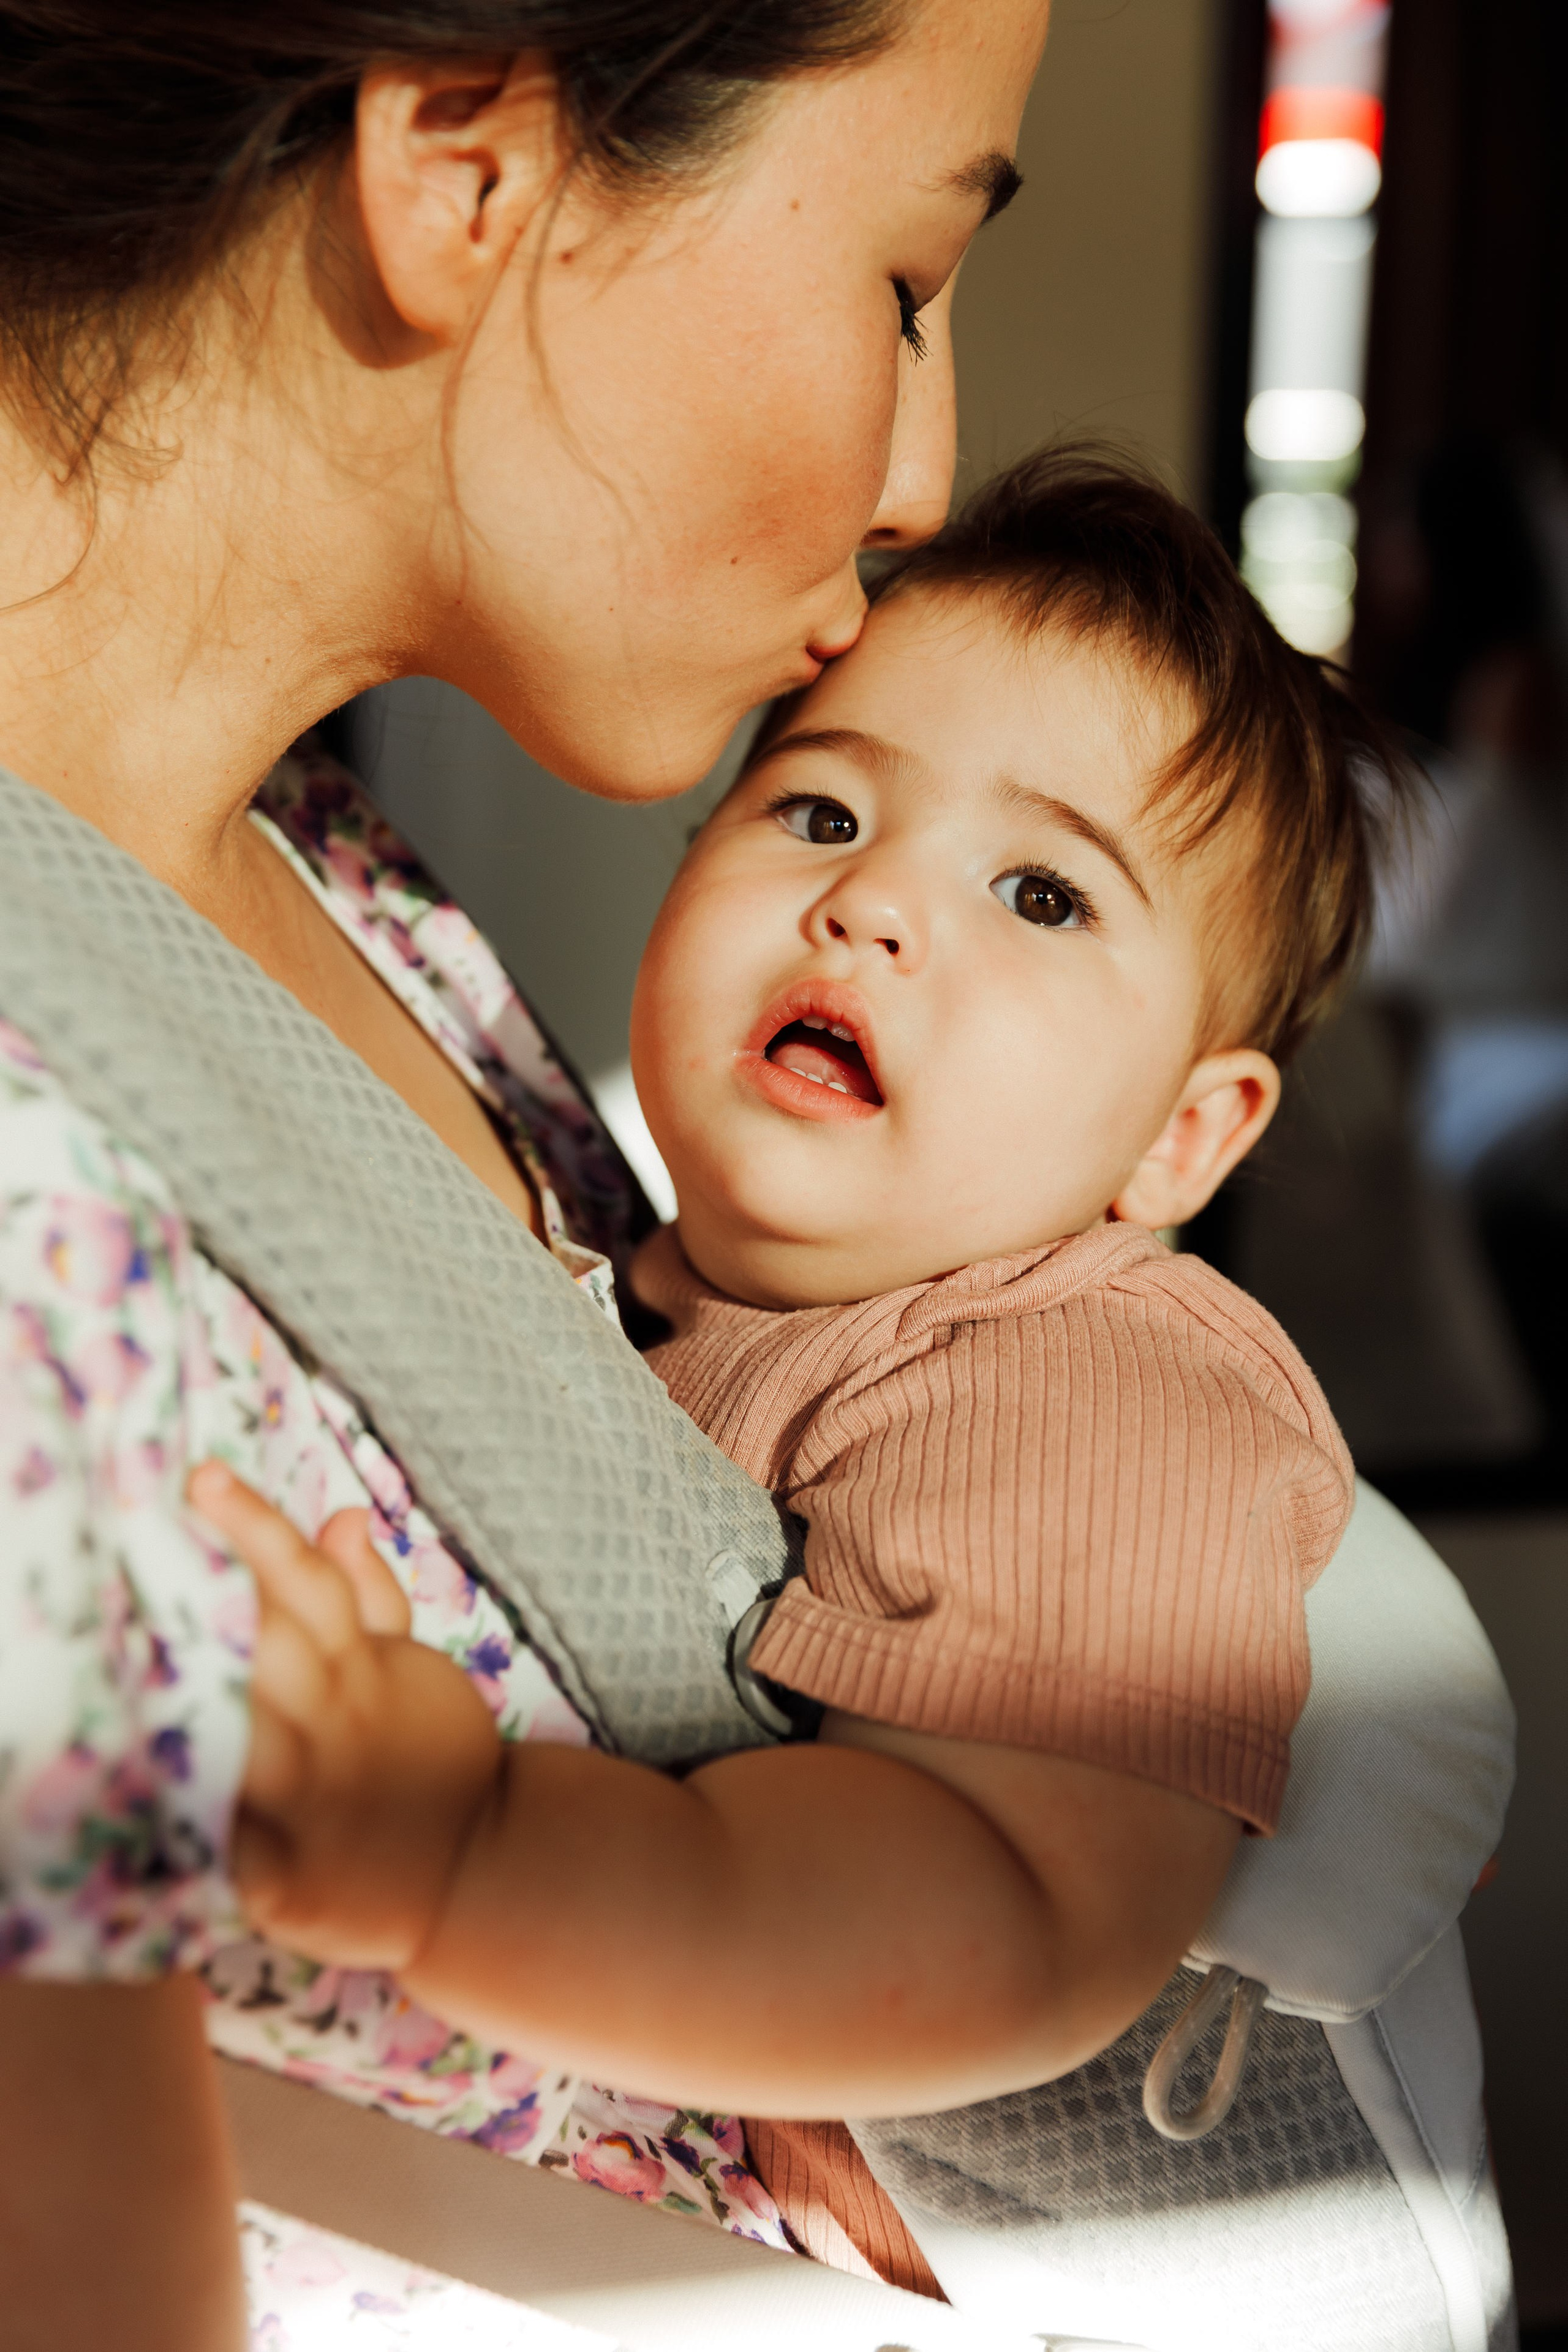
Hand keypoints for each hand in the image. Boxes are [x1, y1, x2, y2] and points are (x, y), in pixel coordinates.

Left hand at [187, 1461, 500, 1970]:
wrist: (472, 1865)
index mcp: (357, 1673)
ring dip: (207, 1700)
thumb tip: (342, 1516)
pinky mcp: (282, 1881)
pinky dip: (207, 1834)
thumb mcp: (404, 1667)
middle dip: (227, 1597)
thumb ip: (368, 1594)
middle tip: (166, 1527)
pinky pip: (237, 1856)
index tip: (204, 1479)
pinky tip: (155, 1812)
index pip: (308, 1584)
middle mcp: (328, 1727)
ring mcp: (307, 1801)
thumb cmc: (421, 1752)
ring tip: (148, 1641)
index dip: (258, 1530)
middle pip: (275, 1646)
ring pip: (249, 1737)